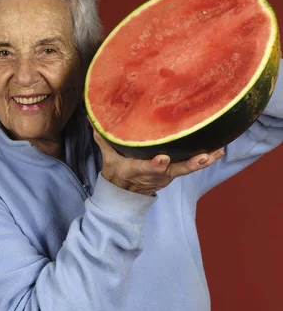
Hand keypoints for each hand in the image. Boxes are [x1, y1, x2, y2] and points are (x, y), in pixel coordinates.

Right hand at [92, 128, 223, 195]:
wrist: (125, 194)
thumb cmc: (117, 171)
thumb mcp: (108, 157)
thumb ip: (103, 138)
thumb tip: (92, 117)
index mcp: (137, 170)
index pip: (146, 168)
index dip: (155, 165)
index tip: (163, 159)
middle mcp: (156, 175)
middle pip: (175, 170)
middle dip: (189, 164)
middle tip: (203, 157)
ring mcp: (167, 176)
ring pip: (187, 169)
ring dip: (203, 161)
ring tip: (218, 151)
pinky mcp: (174, 173)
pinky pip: (190, 166)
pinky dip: (204, 159)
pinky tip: (218, 150)